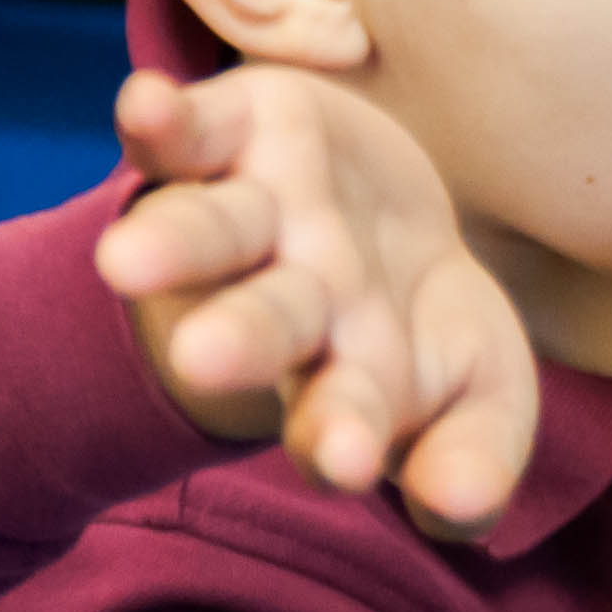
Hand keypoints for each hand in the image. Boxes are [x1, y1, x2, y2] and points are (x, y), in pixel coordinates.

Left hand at [93, 66, 540, 535]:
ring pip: (214, 230)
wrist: (383, 218)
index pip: (339, 415)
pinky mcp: (240, 129)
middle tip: (205, 358)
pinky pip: (188, 133)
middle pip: (264, 321)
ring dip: (176, 242)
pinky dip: (160, 122)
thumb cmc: (431, 329)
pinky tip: (144, 105)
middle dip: (242, 338)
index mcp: (346, 378)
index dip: (341, 436)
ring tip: (124, 260)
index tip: (348, 463)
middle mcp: (291, 299)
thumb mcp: (487, 391)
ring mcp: (260, 212)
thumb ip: (478, 453)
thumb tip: (456, 506)